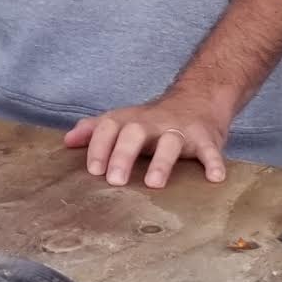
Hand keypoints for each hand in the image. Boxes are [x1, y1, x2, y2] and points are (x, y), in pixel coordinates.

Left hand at [65, 94, 232, 190]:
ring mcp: (180, 130)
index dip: (99, 146)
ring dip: (162, 162)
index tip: (93, 170)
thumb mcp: (124, 120)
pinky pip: (210, 150)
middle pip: (135, 132)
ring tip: (154, 183)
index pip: (108, 127)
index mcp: (130, 120)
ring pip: (171, 142)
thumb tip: (66, 141)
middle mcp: (153, 123)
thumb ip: (95, 130)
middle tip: (115, 181)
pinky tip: (215, 178)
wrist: (199, 98)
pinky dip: (214, 162)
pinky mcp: (206, 138)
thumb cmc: (154, 120)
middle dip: (123, 155)